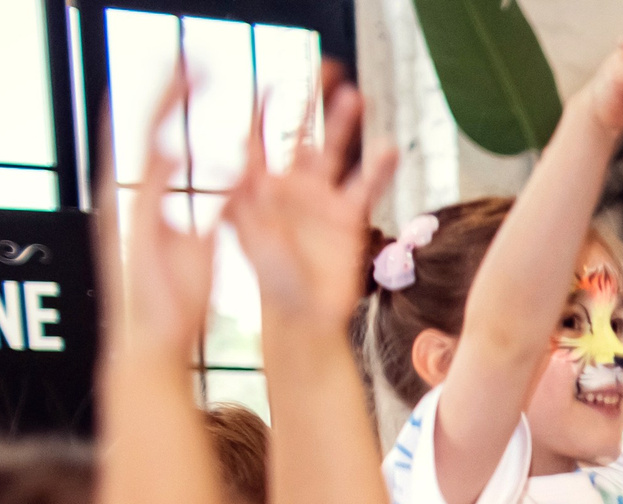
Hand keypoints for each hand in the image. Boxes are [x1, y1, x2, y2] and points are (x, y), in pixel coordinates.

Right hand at [111, 77, 214, 360]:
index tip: (190, 71)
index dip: (177, 104)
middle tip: (185, 58)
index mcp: (153, 200)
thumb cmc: (174, 300)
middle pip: (152, 132)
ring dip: (163, 115)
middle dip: (168, 94)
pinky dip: (160, 168)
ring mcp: (135, 212)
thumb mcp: (197, 247)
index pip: (164, 139)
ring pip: (146, 150)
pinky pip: (151, 196)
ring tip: (176, 77)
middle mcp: (140, 199)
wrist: (152, 342)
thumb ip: (213, 215)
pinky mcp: (138, 234)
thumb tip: (231, 192)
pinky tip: (172, 143)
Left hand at [225, 77, 397, 335]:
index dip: (262, 110)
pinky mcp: (350, 218)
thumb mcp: (250, 242)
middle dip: (311, 101)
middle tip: (325, 68)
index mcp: (261, 188)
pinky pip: (366, 186)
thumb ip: (244, 207)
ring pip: (336, 152)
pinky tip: (390, 150)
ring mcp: (323, 200)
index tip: (270, 82)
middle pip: (301, 133)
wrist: (305, 316)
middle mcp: (292, 187)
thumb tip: (233, 174)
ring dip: (345, 124)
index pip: (258, 139)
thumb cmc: (271, 284)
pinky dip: (379, 169)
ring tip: (356, 96)